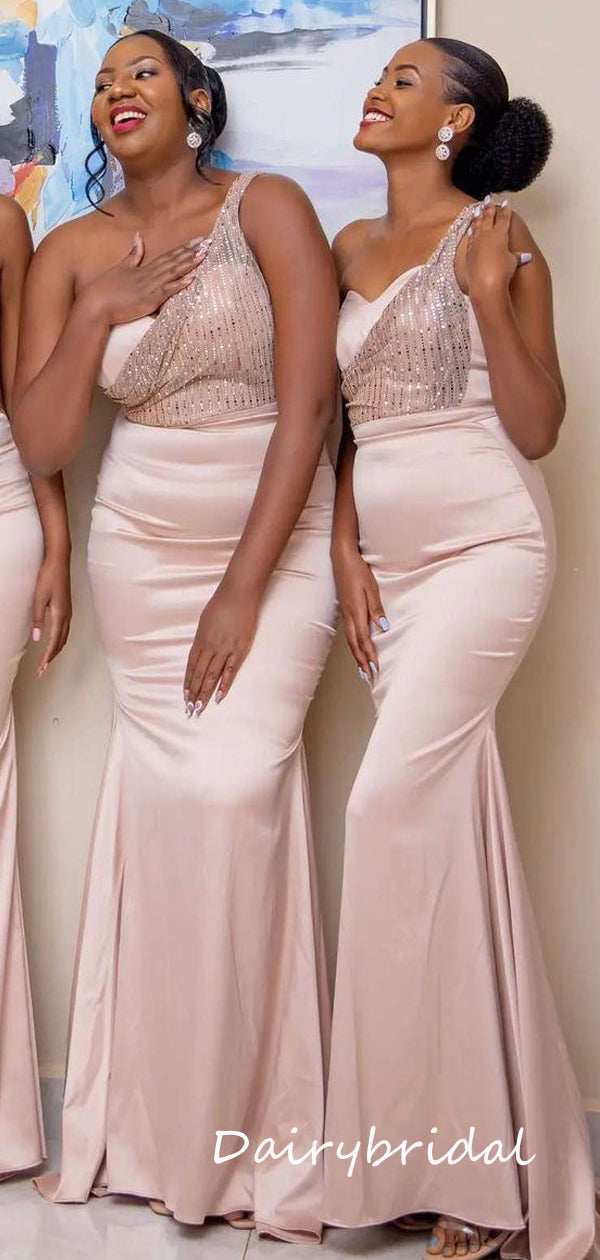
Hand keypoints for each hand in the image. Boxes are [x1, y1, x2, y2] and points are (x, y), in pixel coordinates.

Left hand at [31, 551, 71, 676]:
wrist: (59, 562)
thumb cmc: (48, 577)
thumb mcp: (38, 598)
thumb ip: (38, 619)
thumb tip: (36, 639)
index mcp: (59, 615)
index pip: (54, 642)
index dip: (47, 657)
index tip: (42, 668)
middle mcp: (66, 616)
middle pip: (61, 643)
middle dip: (51, 657)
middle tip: (42, 670)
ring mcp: (68, 612)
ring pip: (64, 637)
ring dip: (56, 650)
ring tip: (47, 660)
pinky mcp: (67, 608)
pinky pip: (65, 630)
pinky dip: (60, 640)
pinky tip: (55, 641)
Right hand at [78, 233, 211, 327]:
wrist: (96, 305)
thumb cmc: (106, 289)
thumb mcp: (121, 267)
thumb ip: (133, 253)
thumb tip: (138, 236)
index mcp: (144, 268)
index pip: (168, 255)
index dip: (184, 248)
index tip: (198, 240)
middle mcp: (149, 275)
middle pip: (174, 261)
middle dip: (192, 252)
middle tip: (208, 242)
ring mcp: (150, 287)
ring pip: (173, 273)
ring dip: (189, 264)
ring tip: (204, 255)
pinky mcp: (149, 300)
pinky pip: (167, 291)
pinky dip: (179, 284)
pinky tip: (191, 278)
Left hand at [183, 581, 259, 714]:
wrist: (238, 593)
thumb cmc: (221, 603)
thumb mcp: (205, 621)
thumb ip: (203, 638)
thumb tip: (201, 650)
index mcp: (200, 640)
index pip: (191, 666)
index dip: (187, 682)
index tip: (185, 696)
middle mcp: (210, 647)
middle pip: (199, 674)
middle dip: (193, 693)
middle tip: (190, 710)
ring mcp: (225, 649)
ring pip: (211, 676)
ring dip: (205, 693)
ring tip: (200, 708)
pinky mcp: (239, 649)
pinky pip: (230, 671)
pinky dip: (224, 685)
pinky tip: (218, 697)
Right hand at [332, 544, 387, 683]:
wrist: (341, 557)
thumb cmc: (358, 570)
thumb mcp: (372, 588)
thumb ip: (376, 609)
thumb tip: (384, 628)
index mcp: (356, 610)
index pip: (364, 639)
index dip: (369, 655)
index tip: (375, 668)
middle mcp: (349, 615)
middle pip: (354, 644)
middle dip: (361, 661)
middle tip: (369, 677)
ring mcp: (345, 613)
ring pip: (350, 640)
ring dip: (357, 656)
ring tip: (362, 669)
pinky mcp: (345, 610)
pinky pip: (349, 632)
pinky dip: (353, 645)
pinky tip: (358, 649)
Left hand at [465, 199, 531, 298]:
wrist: (485, 285)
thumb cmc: (501, 273)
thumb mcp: (512, 263)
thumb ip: (517, 257)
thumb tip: (526, 257)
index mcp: (500, 234)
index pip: (503, 218)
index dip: (505, 210)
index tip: (505, 203)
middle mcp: (486, 235)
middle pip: (488, 217)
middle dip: (489, 207)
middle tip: (489, 199)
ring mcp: (476, 242)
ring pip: (477, 224)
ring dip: (478, 215)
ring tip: (479, 208)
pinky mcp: (469, 251)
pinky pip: (470, 236)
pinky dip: (471, 229)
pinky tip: (471, 227)